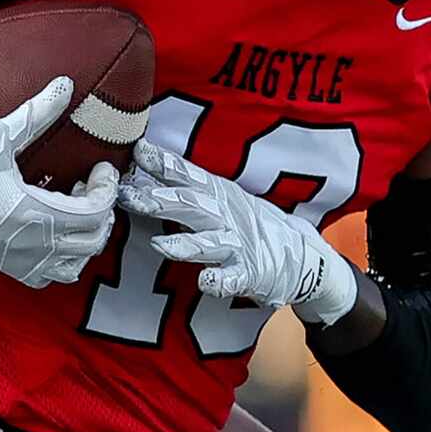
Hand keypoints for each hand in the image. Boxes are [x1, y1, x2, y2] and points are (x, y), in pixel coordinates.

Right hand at [0, 81, 119, 288]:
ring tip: (73, 208)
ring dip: (83, 239)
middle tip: (90, 186)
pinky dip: (60, 259)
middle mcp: (29, 244)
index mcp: (33, 213)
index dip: (107, 189)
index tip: (100, 168)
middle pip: (92, 242)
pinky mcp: (2, 264)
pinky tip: (50, 229)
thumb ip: (36, 112)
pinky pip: (47, 276)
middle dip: (101, 213)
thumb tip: (66, 84)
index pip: (95, 213)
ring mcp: (16, 259)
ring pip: (73, 265)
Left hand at [118, 140, 358, 325]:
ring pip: (208, 243)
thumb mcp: (218, 198)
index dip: (163, 163)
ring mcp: (237, 245)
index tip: (137, 151)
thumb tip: (136, 167)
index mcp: (216, 195)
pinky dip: (220, 280)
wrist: (302, 254)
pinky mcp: (250, 274)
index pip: (186, 176)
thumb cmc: (246, 223)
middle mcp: (225, 216)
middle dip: (159, 200)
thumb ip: (180, 185)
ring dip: (184, 244)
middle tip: (127, 197)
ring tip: (158, 245)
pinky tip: (206, 281)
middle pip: (190, 205)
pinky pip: (233, 278)